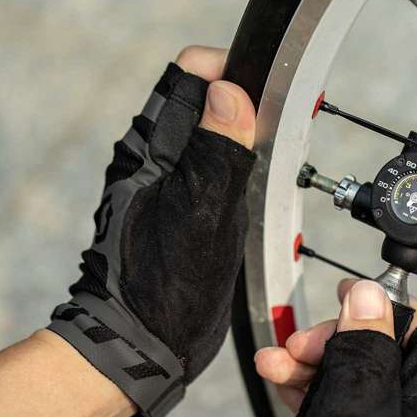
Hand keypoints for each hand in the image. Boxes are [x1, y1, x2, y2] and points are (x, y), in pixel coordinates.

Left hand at [49, 46, 255, 416]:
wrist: (139, 345)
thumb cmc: (164, 289)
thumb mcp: (202, 217)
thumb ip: (218, 152)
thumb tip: (230, 91)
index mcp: (152, 150)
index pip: (190, 75)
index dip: (231, 71)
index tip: (268, 94)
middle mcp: (153, 159)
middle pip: (201, 100)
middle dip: (241, 104)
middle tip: (277, 134)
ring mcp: (163, 184)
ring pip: (206, 137)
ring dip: (239, 142)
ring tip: (267, 168)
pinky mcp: (175, 210)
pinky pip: (207, 172)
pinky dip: (233, 174)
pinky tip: (250, 197)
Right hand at [263, 279, 416, 416]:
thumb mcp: (359, 399)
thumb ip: (366, 341)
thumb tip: (371, 292)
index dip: (386, 307)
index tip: (348, 294)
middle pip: (380, 351)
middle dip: (334, 340)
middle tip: (300, 344)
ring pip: (351, 378)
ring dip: (310, 363)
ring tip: (272, 361)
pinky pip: (336, 406)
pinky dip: (307, 390)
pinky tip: (277, 378)